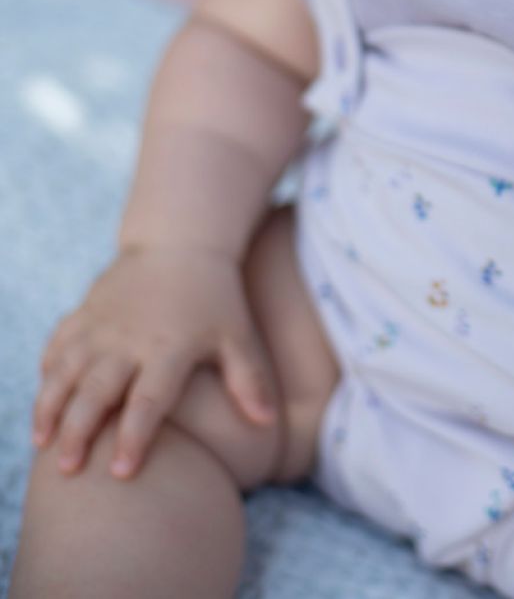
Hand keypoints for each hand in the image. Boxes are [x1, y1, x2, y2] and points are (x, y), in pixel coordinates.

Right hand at [32, 244, 276, 479]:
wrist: (181, 240)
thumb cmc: (215, 296)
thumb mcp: (238, 334)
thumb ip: (248, 378)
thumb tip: (269, 422)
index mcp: (169, 347)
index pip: (149, 400)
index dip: (134, 437)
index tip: (120, 473)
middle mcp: (129, 338)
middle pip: (97, 391)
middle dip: (78, 432)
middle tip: (68, 469)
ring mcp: (102, 324)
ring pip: (66, 370)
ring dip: (50, 407)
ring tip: (42, 444)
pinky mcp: (85, 313)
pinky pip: (57, 345)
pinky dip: (47, 371)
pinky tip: (44, 401)